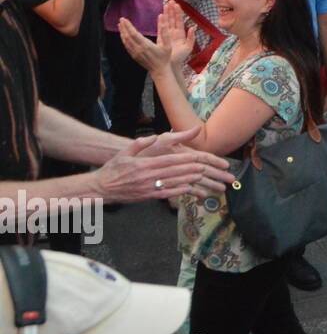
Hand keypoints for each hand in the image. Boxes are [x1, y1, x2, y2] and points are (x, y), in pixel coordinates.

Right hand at [91, 128, 233, 201]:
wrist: (101, 187)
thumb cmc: (114, 168)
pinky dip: (184, 193)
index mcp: (147, 164)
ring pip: (178, 184)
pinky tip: (195, 192)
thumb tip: (156, 136)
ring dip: (198, 184)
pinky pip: (170, 195)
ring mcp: (151, 188)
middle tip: (218, 172)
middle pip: (181, 172)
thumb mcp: (126, 152)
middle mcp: (151, 176)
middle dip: (202, 172)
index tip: (207, 160)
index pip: (175, 160)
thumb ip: (141, 143)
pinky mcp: (150, 197)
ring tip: (214, 185)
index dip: (193, 160)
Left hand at [118, 17, 171, 74]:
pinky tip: (124, 35)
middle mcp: (138, 49)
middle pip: (127, 36)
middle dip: (124, 27)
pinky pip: (127, 46)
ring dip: (122, 32)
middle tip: (121, 19)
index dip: (128, 26)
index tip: (124, 19)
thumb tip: (162, 19)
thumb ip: (165, 32)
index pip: (133, 33)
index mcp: (146, 45)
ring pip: (125, 41)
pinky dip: (124, 39)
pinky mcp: (134, 56)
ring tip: (120, 25)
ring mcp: (135, 53)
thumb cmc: (165, 58)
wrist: (159, 71)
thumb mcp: (168, 45)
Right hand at [156, 1, 194, 68]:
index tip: (177, 5)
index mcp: (181, 34)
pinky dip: (161, 21)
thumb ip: (191, 38)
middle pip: (173, 19)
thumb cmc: (180, 58)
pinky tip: (160, 15)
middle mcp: (174, 33)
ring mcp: (167, 34)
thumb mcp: (188, 48)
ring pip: (167, 22)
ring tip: (166, 5)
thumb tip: (193, 27)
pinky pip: (161, 28)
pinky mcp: (162, 37)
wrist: (171, 64)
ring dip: (167, 13)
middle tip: (171, 1)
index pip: (179, 21)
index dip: (178, 13)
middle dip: (172, 10)